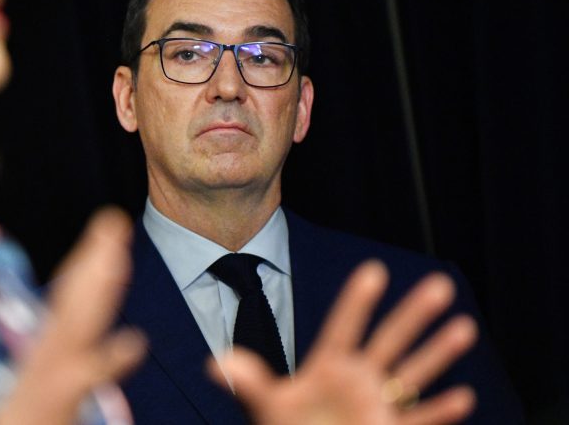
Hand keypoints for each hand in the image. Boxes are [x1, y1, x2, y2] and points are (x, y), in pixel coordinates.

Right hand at [0, 207, 146, 424]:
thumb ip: (72, 367)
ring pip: (74, 329)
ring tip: (116, 258)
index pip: (66, 302)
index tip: (106, 231)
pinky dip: (106, 361)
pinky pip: (80, 380)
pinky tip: (133, 344)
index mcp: (42, 357)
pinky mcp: (50, 402)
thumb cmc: (24, 423)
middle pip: (71, 304)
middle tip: (113, 223)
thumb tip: (111, 344)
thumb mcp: (41, 395)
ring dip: (96, 291)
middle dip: (95, 262)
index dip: (87, 264)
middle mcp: (42, 363)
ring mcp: (44, 382)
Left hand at [209, 260, 477, 424]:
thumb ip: (250, 382)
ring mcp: (377, 405)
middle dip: (414, 314)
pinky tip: (463, 398)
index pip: (344, 326)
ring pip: (413, 373)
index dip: (357, 301)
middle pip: (390, 339)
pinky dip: (440, 411)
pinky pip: (420, 420)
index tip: (374, 270)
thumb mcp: (268, 406)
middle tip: (440, 283)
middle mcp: (358, 379)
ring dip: (438, 352)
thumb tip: (215, 364)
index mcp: (328, 366)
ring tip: (465, 327)